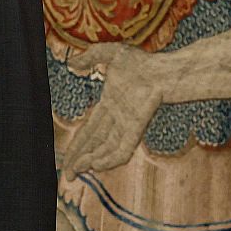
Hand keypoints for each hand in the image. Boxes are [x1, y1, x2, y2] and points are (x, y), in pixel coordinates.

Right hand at [61, 43, 163, 177]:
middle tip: (67, 177)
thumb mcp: (110, 53)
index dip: (76, 146)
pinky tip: (96, 165)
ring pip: (105, 150)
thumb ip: (89, 57)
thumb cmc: (143, 62)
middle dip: (78, 161)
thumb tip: (72, 64)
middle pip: (93, 145)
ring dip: (90, 161)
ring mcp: (126, 126)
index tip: (66, 160)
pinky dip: (109, 159)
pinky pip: (122, 149)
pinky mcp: (136, 129)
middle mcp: (116, 120)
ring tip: (76, 172)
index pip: (88, 132)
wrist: (164, 69)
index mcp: (108, 106)